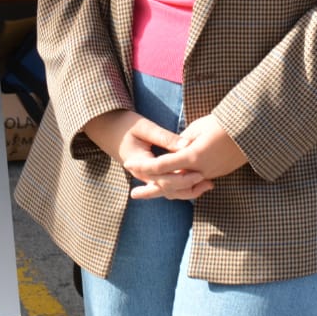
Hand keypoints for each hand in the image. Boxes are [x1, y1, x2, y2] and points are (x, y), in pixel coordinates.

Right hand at [81, 109, 201, 199]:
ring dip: (187, 191)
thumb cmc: (125, 124)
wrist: (107, 129)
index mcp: (140, 164)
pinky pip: (166, 185)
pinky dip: (181, 186)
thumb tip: (186, 144)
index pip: (163, 178)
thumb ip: (165, 137)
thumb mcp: (144, 127)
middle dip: (189, 187)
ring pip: (167, 191)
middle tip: (209, 182)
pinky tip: (197, 182)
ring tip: (208, 185)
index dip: (183, 177)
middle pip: (168, 189)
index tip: (200, 172)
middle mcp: (142, 175)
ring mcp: (145, 176)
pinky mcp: (150, 174)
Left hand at [127, 115, 248, 199]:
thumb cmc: (223, 123)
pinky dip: (181, 187)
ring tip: (151, 191)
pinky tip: (172, 185)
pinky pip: (194, 186)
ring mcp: (209, 175)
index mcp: (192, 156)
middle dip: (150, 190)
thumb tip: (172, 150)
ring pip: (182, 190)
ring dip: (165, 192)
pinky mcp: (216, 174)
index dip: (143, 166)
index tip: (129, 165)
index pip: (161, 166)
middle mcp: (200, 170)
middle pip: (169, 186)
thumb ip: (181, 141)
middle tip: (133, 193)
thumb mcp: (198, 127)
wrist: (251, 131)